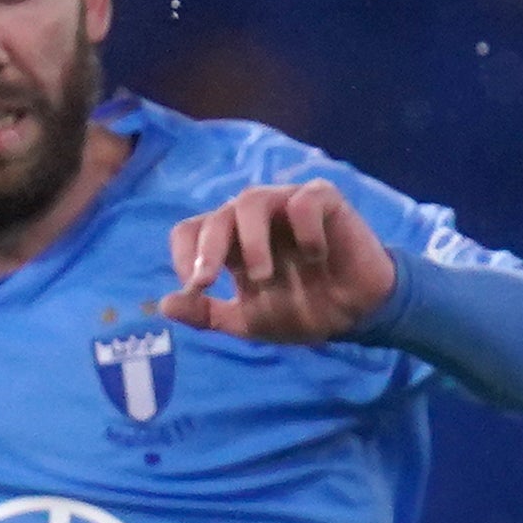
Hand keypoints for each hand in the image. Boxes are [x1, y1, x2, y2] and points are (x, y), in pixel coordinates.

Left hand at [156, 179, 399, 343]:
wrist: (358, 316)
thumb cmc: (304, 312)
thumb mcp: (249, 322)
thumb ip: (208, 315)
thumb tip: (165, 304)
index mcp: (232, 243)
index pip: (191, 230)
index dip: (185, 254)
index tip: (196, 287)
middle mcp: (255, 219)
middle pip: (218, 214)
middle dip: (208, 249)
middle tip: (209, 281)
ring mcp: (287, 205)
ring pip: (253, 199)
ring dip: (250, 239)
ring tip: (262, 275)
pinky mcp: (324, 201)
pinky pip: (304, 199)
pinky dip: (304, 227)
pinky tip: (316, 256)